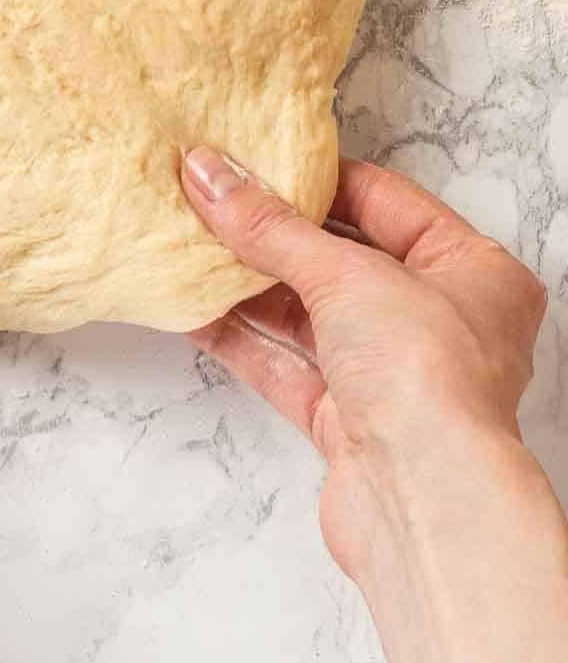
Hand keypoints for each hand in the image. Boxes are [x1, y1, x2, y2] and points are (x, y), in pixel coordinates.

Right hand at [180, 147, 546, 580]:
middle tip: (211, 200)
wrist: (424, 502)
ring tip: (189, 247)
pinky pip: (288, 365)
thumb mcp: (345, 274)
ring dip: (248, 285)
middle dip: (273, 235)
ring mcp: (394, 374)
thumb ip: (270, 226)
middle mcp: (441, 321)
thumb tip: (211, 174)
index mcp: (474, 271)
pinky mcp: (349, 421)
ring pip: (310, 315)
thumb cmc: (429, 380)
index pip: (385, 201)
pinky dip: (242, 339)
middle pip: (342, 259)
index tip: (255, 160)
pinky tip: (195, 310)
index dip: (316, 179)